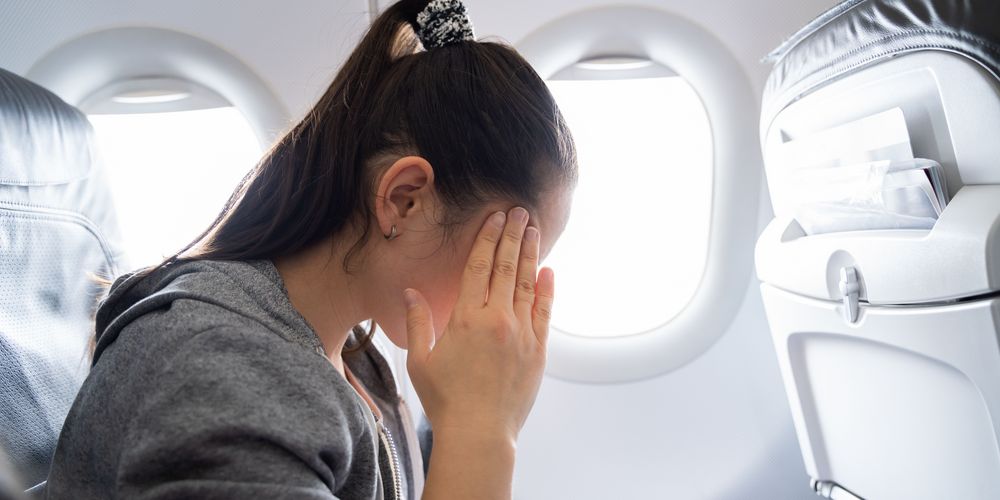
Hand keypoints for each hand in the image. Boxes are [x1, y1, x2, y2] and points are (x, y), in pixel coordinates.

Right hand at [404, 207, 553, 442]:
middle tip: (518, 211)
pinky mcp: (538, 350)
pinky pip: (544, 311)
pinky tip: (548, 271)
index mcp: (466, 318)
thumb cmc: (445, 400)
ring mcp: (521, 334)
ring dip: (530, 254)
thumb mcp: (421, 359)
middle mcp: (497, 319)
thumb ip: (418, 320)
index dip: (487, 239)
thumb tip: (410, 291)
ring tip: (533, 230)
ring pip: (527, 283)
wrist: (479, 434)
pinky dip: (547, 289)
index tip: (495, 218)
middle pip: (505, 267)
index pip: (478, 267)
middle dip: (512, 236)